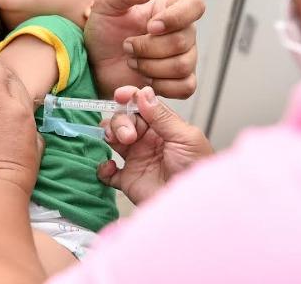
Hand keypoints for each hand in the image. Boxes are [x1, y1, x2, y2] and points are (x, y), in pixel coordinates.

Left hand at [84, 0, 204, 98]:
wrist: (96, 62)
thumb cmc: (104, 30)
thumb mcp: (106, 5)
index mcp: (170, 8)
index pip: (195, 5)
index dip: (176, 17)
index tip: (150, 26)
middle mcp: (183, 32)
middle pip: (183, 41)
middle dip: (147, 48)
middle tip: (126, 46)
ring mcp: (184, 58)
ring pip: (183, 66)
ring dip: (150, 67)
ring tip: (131, 61)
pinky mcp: (179, 82)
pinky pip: (185, 87)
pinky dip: (161, 86)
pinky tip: (143, 80)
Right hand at [98, 85, 212, 204]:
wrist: (193, 207)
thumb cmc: (197, 172)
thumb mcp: (185, 137)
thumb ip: (162, 116)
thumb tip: (144, 93)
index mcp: (163, 127)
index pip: (141, 106)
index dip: (130, 98)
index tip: (120, 95)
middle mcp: (148, 141)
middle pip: (123, 120)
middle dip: (120, 121)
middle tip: (128, 135)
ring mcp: (137, 159)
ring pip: (112, 139)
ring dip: (109, 135)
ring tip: (116, 142)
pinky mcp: (128, 180)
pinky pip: (107, 171)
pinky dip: (102, 167)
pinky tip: (111, 167)